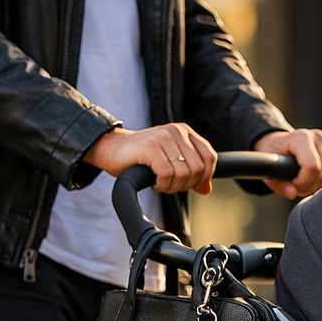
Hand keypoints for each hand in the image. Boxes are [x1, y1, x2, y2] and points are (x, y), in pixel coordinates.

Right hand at [85, 124, 217, 194]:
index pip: (210, 158)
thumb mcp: (171, 162)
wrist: (111, 149)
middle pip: (198, 169)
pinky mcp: (150, 147)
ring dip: (173, 187)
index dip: (204, 177)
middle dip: (186, 185)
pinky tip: (155, 183)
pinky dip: (162, 185)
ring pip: (183, 174)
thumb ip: (190, 172)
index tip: (189, 184)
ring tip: (161, 184)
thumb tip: (206, 189)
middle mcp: (176, 131)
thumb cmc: (141, 157)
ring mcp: (162, 137)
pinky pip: (167, 175)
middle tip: (170, 185)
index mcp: (184, 131)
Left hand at [254, 128, 321, 198]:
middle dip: (311, 187)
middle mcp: (319, 137)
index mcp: (301, 138)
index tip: (294, 184)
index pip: (312, 167)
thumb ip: (279, 185)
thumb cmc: (276, 156)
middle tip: (299, 186)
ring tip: (307, 182)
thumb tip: (292, 193)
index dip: (304, 182)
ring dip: (320, 185)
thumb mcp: (270, 170)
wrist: (283, 143)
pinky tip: (318, 180)